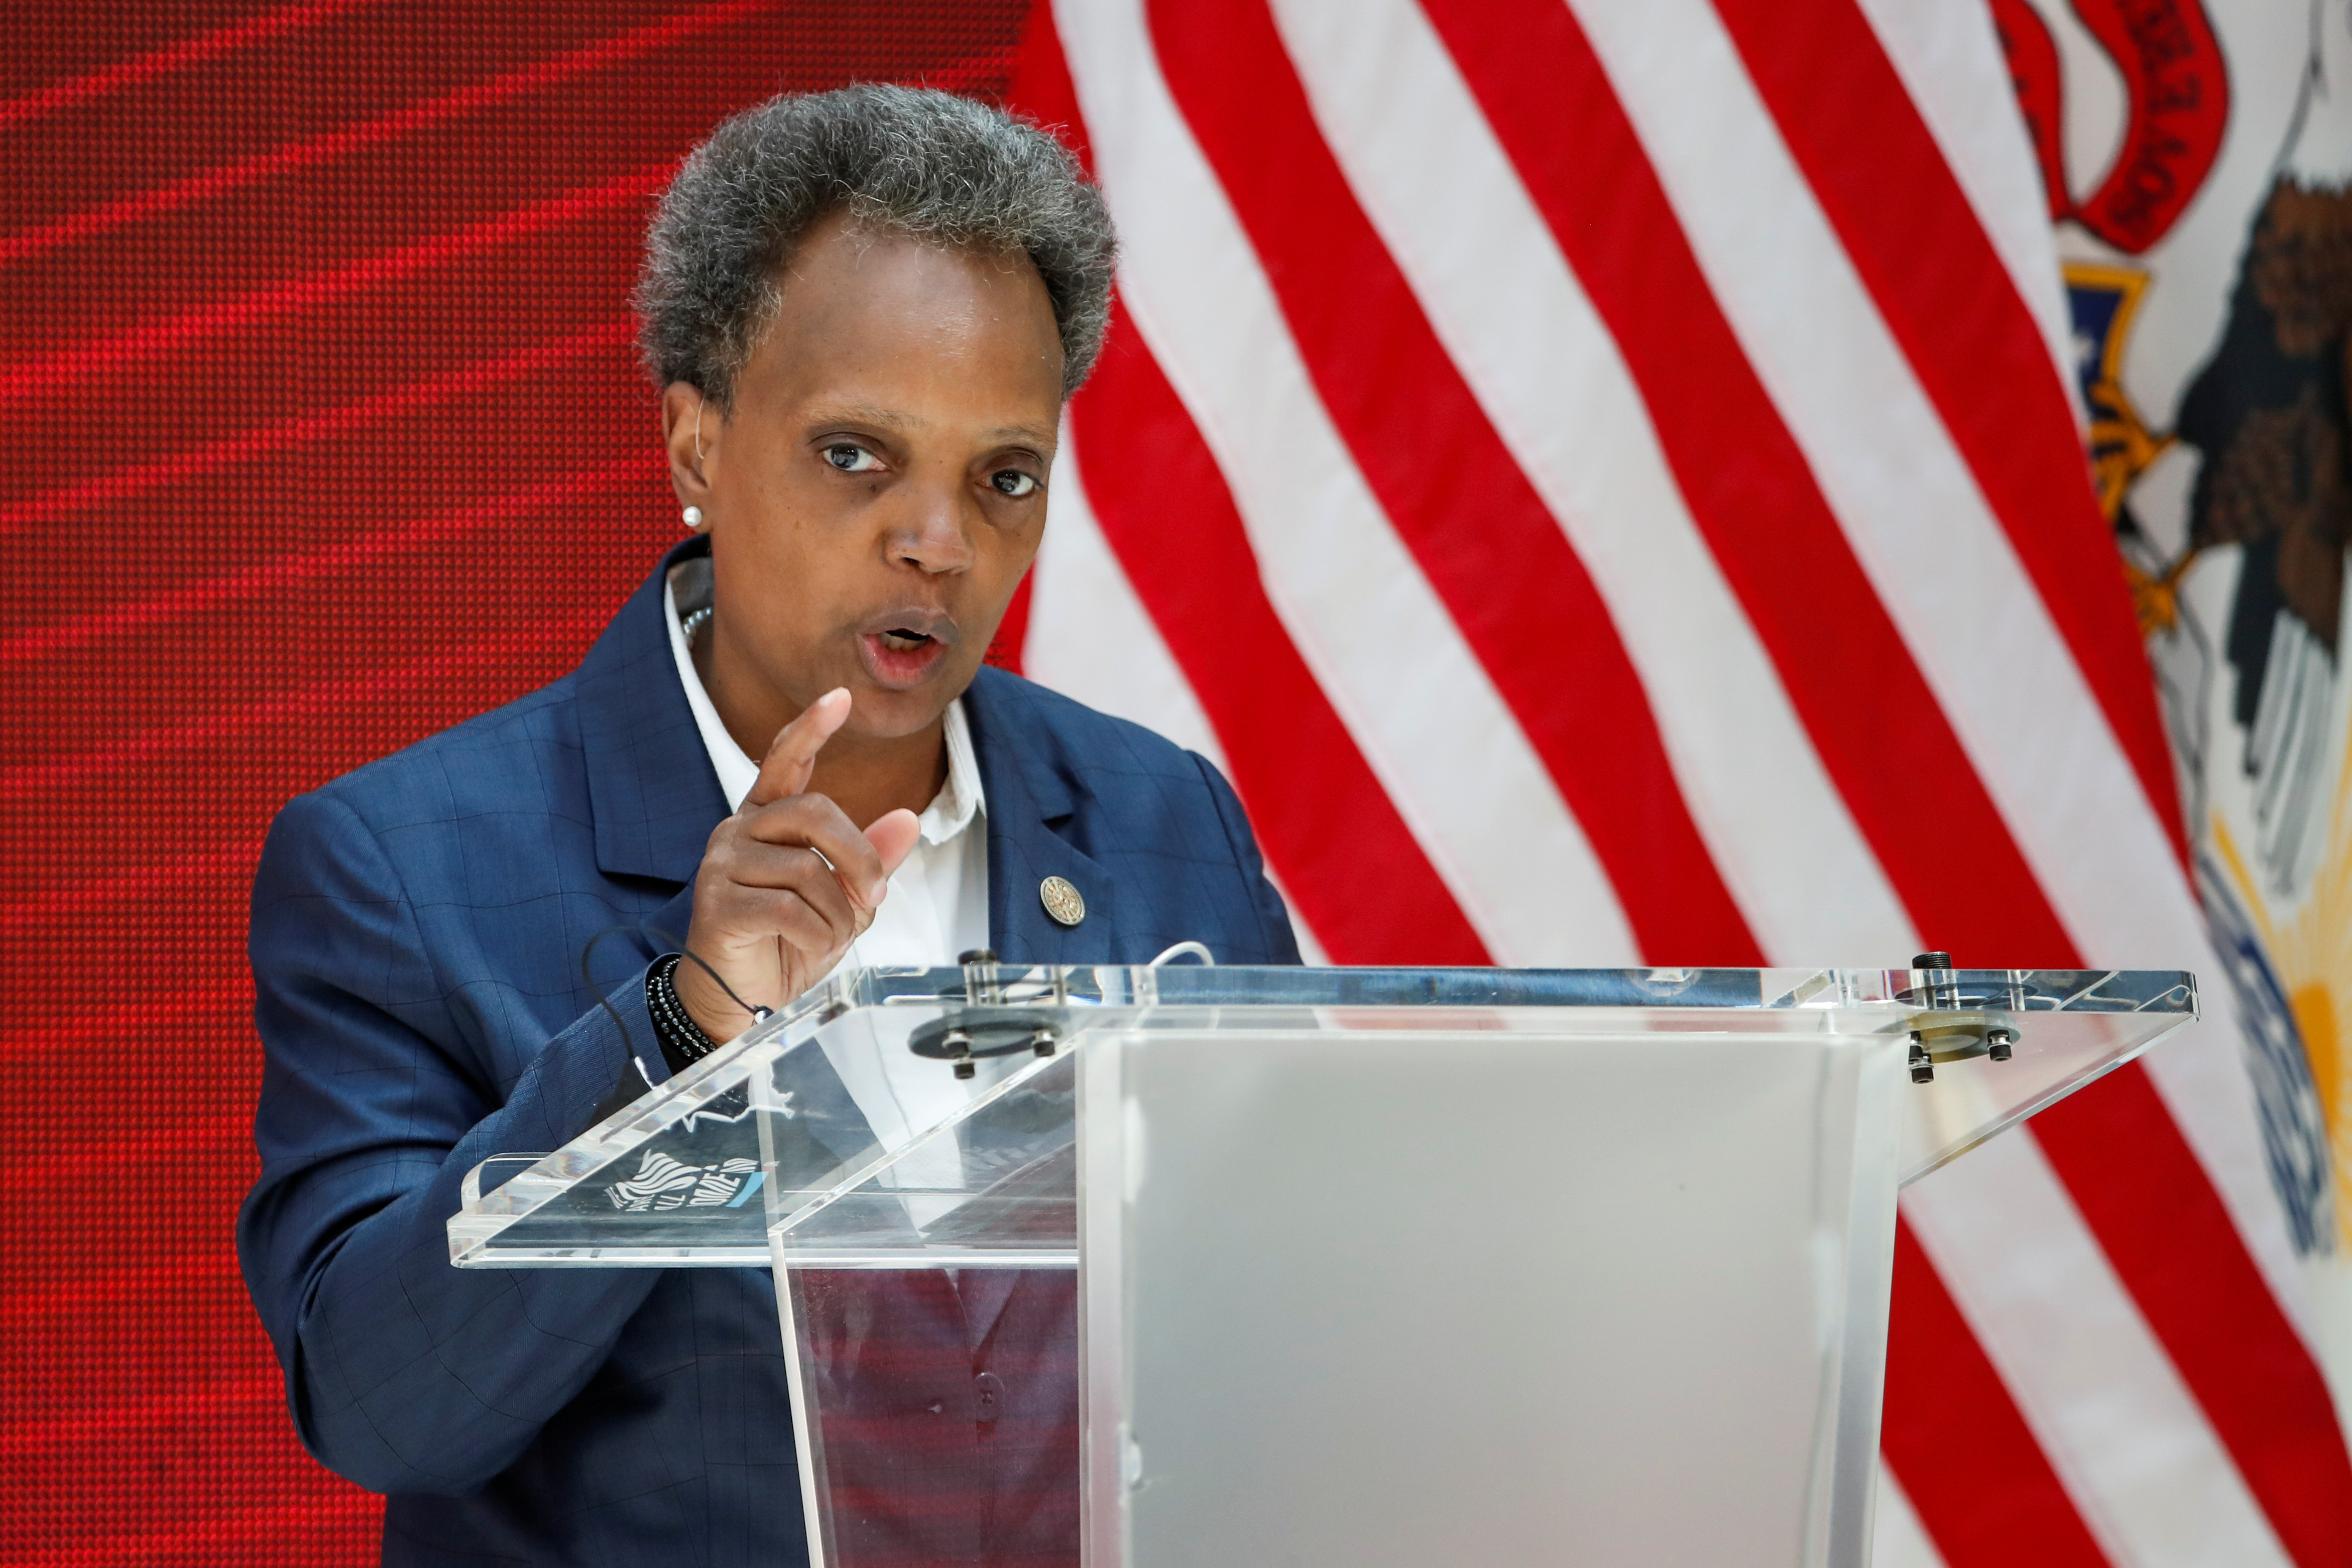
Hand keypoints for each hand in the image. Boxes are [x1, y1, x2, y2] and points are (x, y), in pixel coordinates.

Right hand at [674, 688, 921, 1039]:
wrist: (741, 998)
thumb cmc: (786, 941)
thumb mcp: (841, 898)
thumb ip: (869, 858)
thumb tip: (908, 819)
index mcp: (767, 819)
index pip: (785, 760)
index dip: (811, 728)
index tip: (840, 697)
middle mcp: (739, 830)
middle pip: (814, 812)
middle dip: (859, 855)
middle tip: (876, 894)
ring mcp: (723, 863)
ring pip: (807, 868)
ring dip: (838, 911)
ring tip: (833, 935)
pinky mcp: (717, 901)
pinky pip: (787, 906)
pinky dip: (818, 932)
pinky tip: (814, 946)